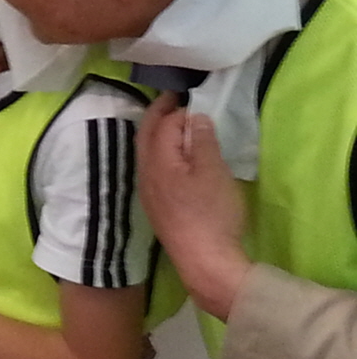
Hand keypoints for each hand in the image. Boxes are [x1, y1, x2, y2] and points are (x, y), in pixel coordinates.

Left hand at [136, 93, 250, 319]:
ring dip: (157, 133)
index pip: (162, 124)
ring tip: (175, 123)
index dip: (176, 108)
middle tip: (173, 98)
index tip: (190, 96)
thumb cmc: (211, 213)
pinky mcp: (156, 207)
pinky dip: (161, 152)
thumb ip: (202, 141)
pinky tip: (175, 157)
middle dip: (157, 114)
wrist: (205, 262)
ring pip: (146, 152)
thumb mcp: (213, 171)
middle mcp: (144, 173)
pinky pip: (152, 167)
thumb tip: (195, 117)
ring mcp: (147, 192)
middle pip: (146, 135)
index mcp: (156, 161)